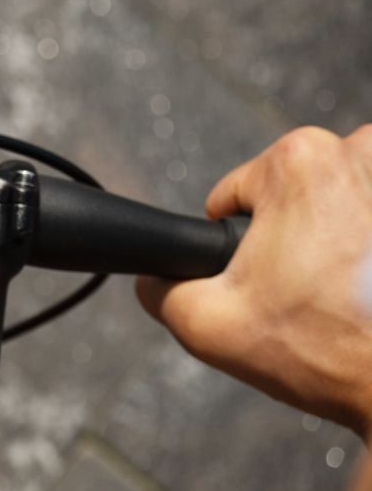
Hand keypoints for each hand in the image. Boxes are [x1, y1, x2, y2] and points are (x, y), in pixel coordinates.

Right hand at [136, 125, 371, 436]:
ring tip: (345, 290)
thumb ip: (159, 289)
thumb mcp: (206, 325)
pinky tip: (368, 286)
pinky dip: (367, 245)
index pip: (234, 194)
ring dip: (340, 235)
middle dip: (294, 236)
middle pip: (294, 192)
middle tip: (307, 291)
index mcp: (297, 163)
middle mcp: (359, 152)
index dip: (238, 245)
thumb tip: (153, 278)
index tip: (268, 279)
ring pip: (343, 198)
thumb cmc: (330, 351)